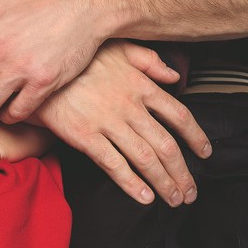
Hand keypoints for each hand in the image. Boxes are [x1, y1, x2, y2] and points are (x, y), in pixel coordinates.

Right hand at [33, 40, 210, 206]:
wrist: (42, 65)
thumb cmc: (81, 56)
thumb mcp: (119, 47)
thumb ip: (149, 61)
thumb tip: (175, 76)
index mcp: (141, 85)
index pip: (179, 115)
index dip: (196, 137)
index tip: (205, 153)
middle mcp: (130, 106)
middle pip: (166, 145)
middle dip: (183, 173)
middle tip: (191, 192)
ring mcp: (108, 122)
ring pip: (145, 159)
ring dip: (164, 183)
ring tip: (174, 199)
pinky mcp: (85, 136)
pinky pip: (114, 165)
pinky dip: (132, 184)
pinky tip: (144, 197)